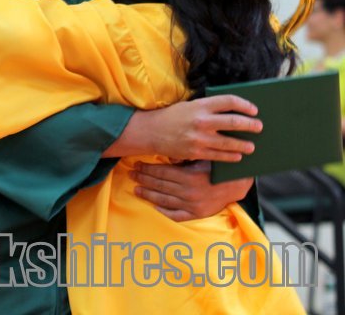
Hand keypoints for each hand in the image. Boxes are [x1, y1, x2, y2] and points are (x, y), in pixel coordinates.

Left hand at [130, 160, 252, 220]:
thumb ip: (186, 156)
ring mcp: (192, 205)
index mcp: (189, 176)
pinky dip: (164, 211)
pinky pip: (177, 215)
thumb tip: (168, 154)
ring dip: (148, 194)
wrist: (239, 183)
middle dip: (143, 178)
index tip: (136, 164)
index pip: (161, 172)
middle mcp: (188, 192)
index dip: (147, 168)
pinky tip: (154, 207)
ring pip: (164, 200)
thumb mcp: (204, 155)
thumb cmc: (220, 165)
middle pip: (159, 185)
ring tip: (136, 189)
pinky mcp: (197, 214)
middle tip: (131, 174)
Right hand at [149, 95, 261, 161]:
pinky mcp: (196, 152)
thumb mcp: (190, 106)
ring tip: (252, 146)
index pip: (228, 101)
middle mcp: (201, 120)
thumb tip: (233, 114)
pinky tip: (238, 156)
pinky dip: (230, 157)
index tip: (254, 109)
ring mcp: (199, 138)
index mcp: (200, 105)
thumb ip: (209, 109)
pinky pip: (218, 156)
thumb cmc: (173, 117)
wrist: (152, 131)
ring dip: (243, 145)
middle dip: (250, 125)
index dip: (244, 105)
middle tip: (259, 127)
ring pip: (229, 142)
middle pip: (233, 122)